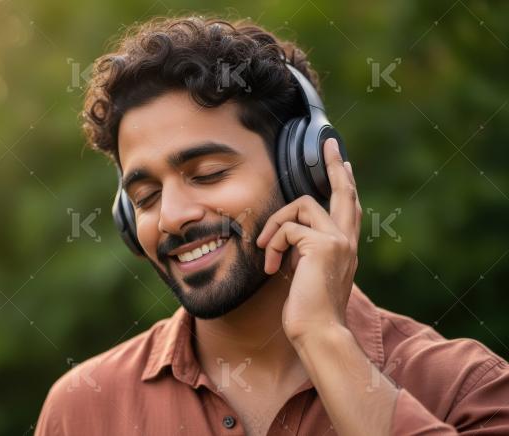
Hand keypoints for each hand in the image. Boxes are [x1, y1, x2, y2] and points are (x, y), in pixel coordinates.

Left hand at [255, 138, 361, 342]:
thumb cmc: (308, 310)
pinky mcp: (322, 245)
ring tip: (267, 252)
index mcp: (345, 247)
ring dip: (275, 225)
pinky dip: (272, 245)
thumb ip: (307, 251)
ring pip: (301, 205)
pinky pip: (286, 229)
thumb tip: (291, 235)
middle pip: (342, 192)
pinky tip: (270, 267)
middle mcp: (347, 240)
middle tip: (331, 144)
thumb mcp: (308, 274)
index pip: (347, 207)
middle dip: (334, 165)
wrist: (317, 332)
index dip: (344, 183)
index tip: (342, 162)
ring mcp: (338, 241)